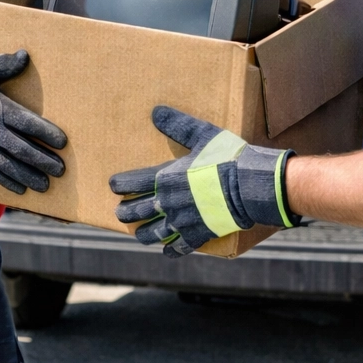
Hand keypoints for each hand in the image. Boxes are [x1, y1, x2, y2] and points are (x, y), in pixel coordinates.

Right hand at [0, 51, 66, 193]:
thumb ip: (4, 64)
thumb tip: (25, 56)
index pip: (27, 123)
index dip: (46, 133)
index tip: (62, 142)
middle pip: (21, 149)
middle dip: (42, 160)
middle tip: (60, 170)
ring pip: (8, 165)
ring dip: (28, 176)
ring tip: (45, 185)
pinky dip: (6, 182)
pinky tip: (20, 189)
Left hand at [110, 106, 296, 256]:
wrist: (248, 186)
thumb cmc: (226, 157)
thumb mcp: (202, 134)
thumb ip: (177, 125)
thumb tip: (155, 111)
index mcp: (165, 178)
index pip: (132, 183)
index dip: (119, 185)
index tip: (113, 186)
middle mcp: (168, 203)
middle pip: (137, 212)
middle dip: (125, 213)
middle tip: (120, 213)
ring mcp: (182, 221)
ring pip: (153, 234)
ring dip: (143, 234)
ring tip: (139, 234)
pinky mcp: (198, 234)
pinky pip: (180, 247)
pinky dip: (172, 250)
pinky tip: (167, 251)